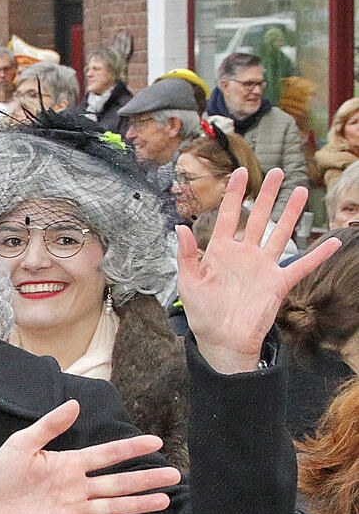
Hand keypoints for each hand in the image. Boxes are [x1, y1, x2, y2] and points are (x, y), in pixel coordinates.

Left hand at [0, 400, 181, 513]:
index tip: (155, 441)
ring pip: (112, 506)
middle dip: (145, 478)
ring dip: (137, 503)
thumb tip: (74, 404)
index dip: (129, 448)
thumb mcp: (21, 444)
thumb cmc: (0, 475)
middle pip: (117, 482)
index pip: (106, 455)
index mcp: (69, 464)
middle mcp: (77, 487)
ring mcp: (73, 510)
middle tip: (174, 474)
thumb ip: (48, 427)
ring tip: (164, 499)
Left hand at [176, 167, 340, 372]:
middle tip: (278, 172)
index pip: (229, 216)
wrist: (223, 341)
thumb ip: (187, 255)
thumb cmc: (202, 315)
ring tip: (301, 191)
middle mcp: (244, 255)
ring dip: (291, 213)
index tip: (241, 172)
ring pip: (281, 233)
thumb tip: (180, 227)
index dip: (234, 194)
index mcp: (220, 252)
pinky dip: (319, 255)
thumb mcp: (189, 284)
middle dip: (268, 195)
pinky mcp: (278, 283)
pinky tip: (334, 241)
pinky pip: (302, 266)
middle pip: (259, 218)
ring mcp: (263, 267)